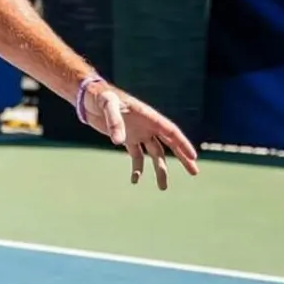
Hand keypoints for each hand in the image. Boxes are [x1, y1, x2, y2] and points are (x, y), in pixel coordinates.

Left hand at [80, 80, 200, 188]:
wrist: (89, 98)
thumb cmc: (101, 96)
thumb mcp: (108, 105)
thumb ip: (114, 122)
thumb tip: (119, 142)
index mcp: (148, 116)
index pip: (171, 131)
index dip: (182, 144)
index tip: (193, 157)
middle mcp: (147, 126)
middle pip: (170, 144)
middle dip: (182, 158)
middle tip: (195, 172)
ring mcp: (138, 133)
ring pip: (155, 154)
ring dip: (159, 169)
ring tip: (162, 187)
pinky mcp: (127, 138)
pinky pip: (137, 156)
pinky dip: (137, 168)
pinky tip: (135, 180)